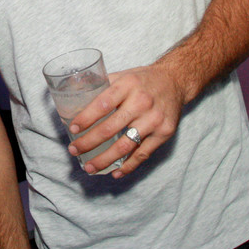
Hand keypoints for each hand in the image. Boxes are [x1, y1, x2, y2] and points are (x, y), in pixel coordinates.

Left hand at [66, 63, 185, 176]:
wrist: (175, 81)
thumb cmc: (143, 80)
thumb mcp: (123, 75)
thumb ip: (101, 86)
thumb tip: (74, 98)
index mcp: (128, 85)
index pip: (103, 104)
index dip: (86, 118)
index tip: (73, 129)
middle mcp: (142, 102)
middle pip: (110, 128)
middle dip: (89, 142)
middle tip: (74, 150)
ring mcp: (153, 120)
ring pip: (125, 146)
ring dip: (105, 159)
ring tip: (89, 167)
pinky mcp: (164, 133)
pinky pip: (143, 154)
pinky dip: (128, 166)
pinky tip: (115, 172)